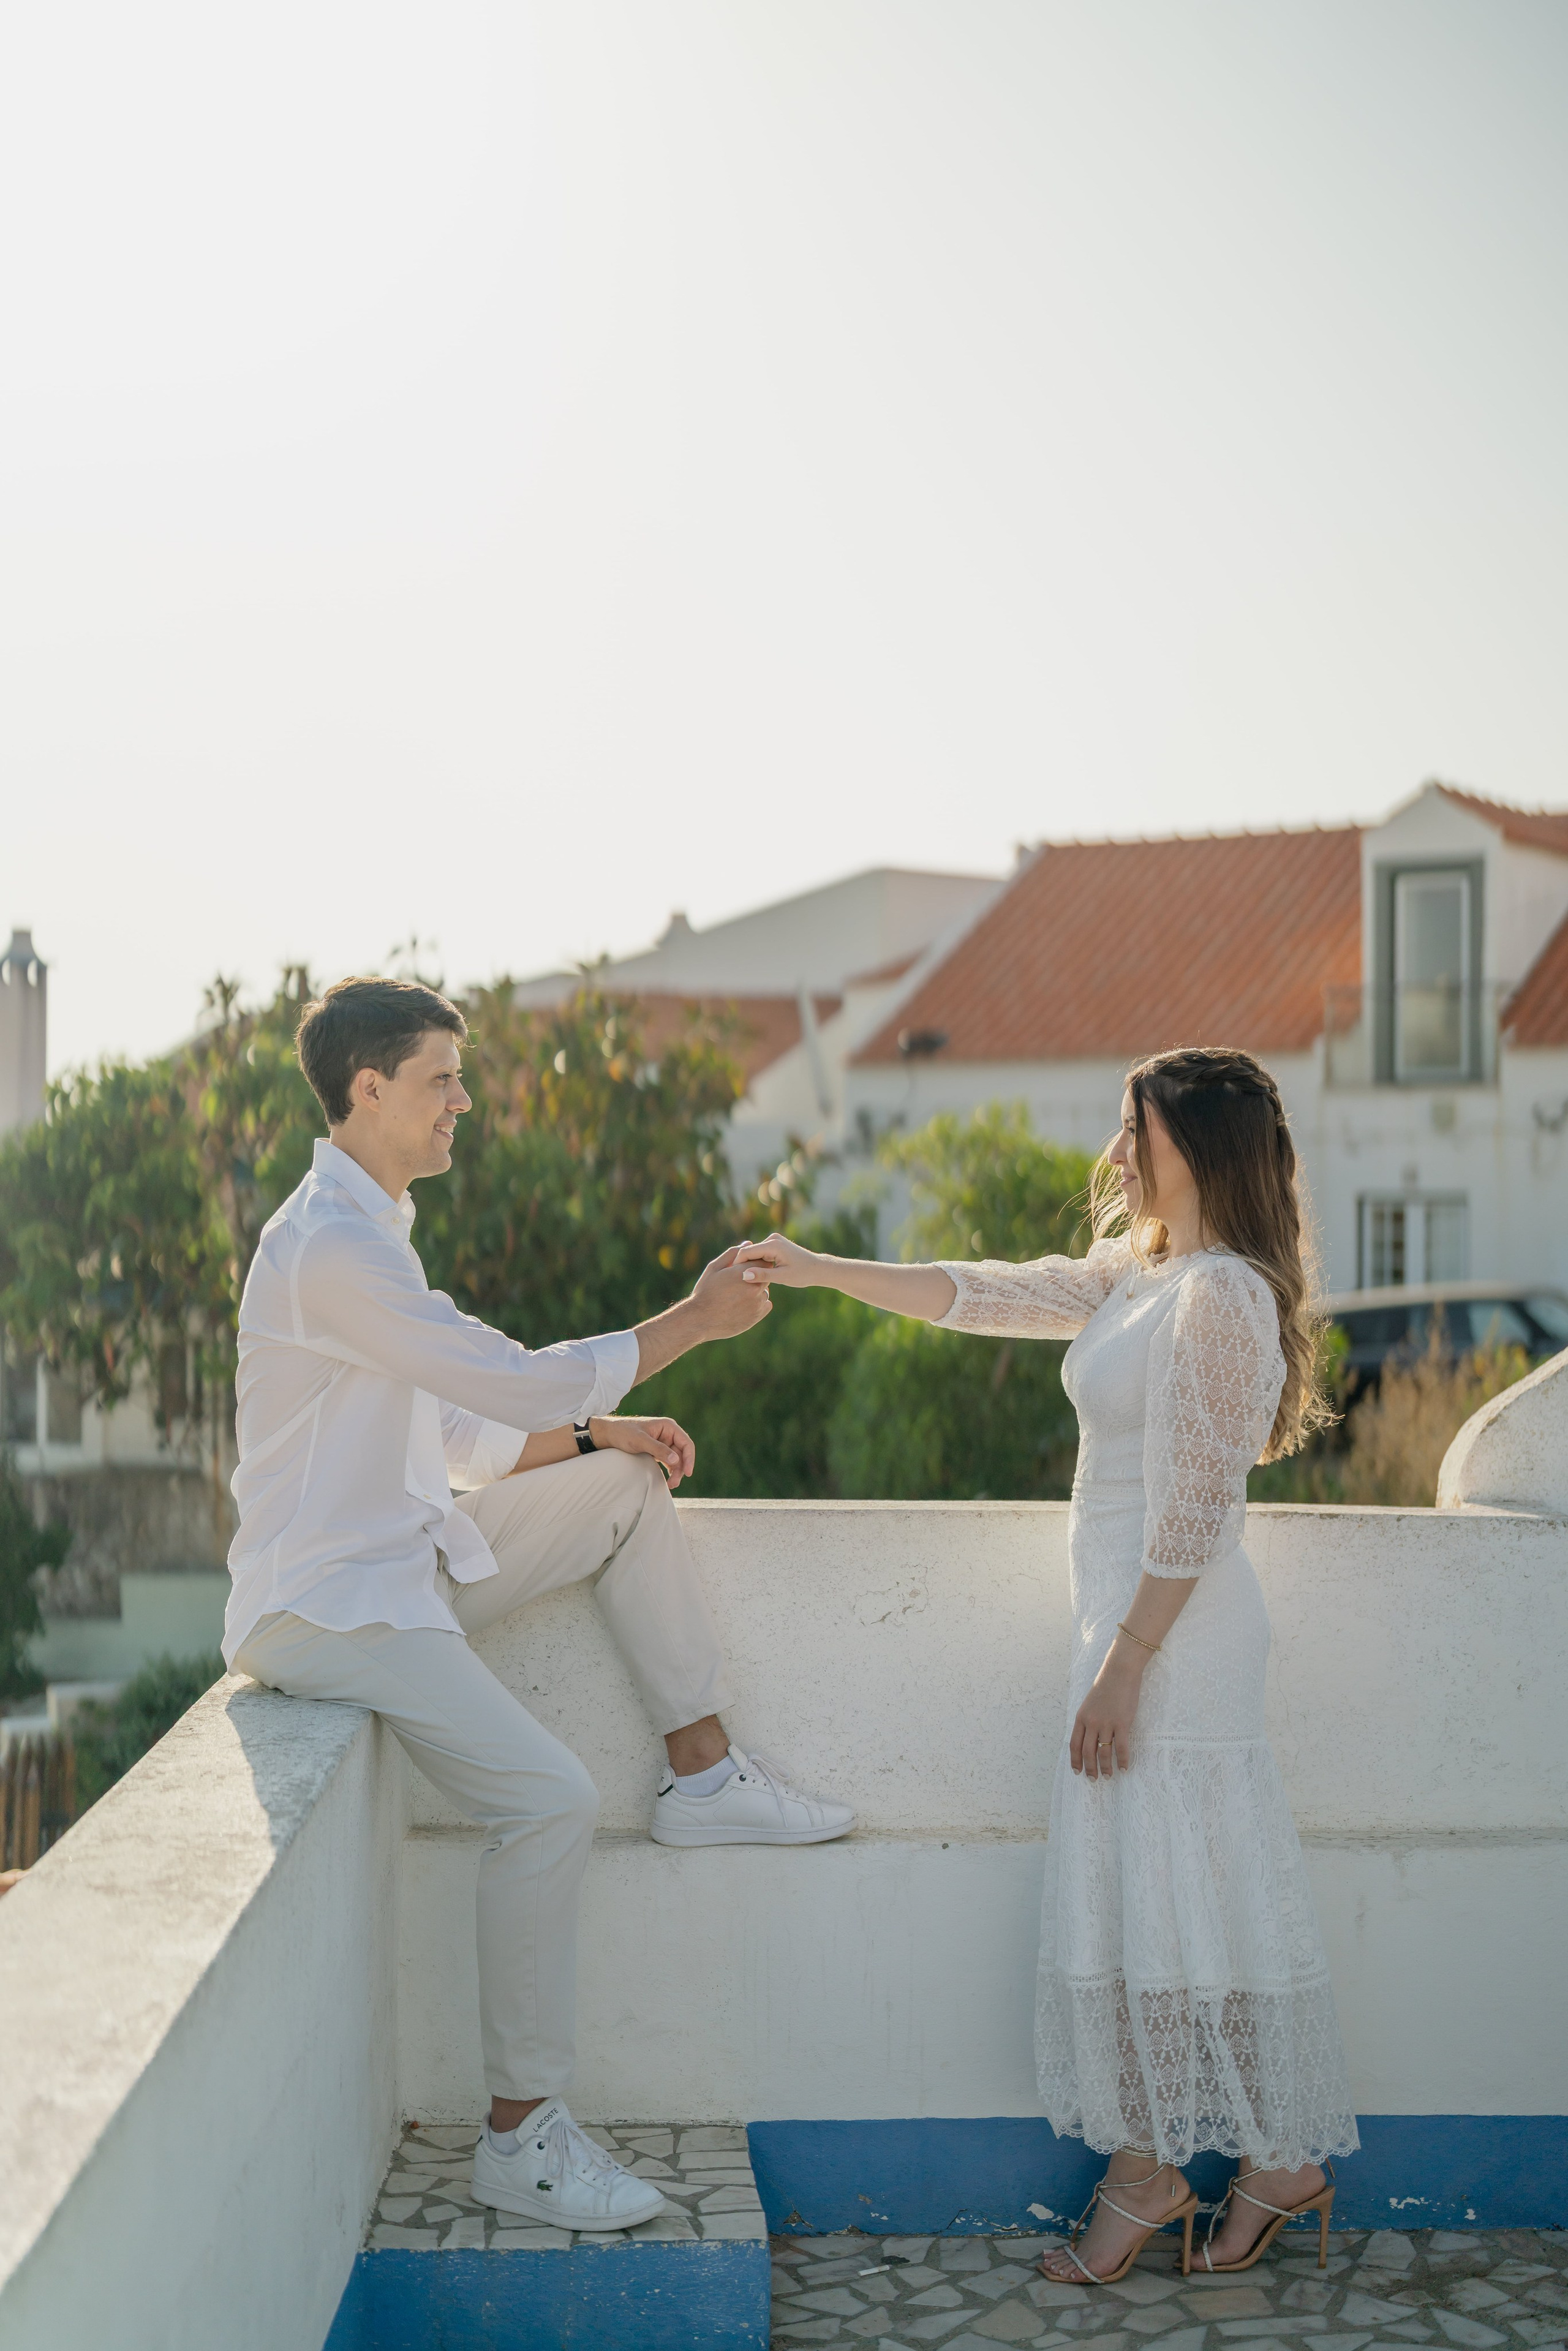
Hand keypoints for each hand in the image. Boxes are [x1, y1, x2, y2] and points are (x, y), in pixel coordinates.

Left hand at [589, 1414, 695, 1489]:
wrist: (607, 1434)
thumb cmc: (623, 1433)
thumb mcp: (640, 1441)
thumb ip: (658, 1449)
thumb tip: (676, 1460)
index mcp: (668, 1427)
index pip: (686, 1443)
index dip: (689, 1458)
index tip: (688, 1473)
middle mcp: (668, 1434)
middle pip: (682, 1454)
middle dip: (680, 1469)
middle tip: (674, 1483)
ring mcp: (663, 1443)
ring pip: (676, 1460)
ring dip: (676, 1472)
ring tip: (671, 1485)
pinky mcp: (656, 1451)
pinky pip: (668, 1462)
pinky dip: (669, 1471)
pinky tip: (668, 1480)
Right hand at [687, 1244, 773, 1338]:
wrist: (701, 1319)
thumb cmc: (705, 1291)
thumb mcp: (714, 1268)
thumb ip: (732, 1255)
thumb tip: (748, 1243)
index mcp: (743, 1273)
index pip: (762, 1261)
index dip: (755, 1263)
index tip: (745, 1267)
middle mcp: (754, 1287)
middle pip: (766, 1275)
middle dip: (757, 1275)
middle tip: (741, 1281)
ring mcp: (757, 1302)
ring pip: (765, 1290)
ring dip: (757, 1290)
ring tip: (739, 1295)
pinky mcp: (757, 1315)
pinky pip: (766, 1304)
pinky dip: (758, 1303)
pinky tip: (743, 1305)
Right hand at [732, 1232, 819, 1288]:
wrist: (818, 1268)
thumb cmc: (803, 1274)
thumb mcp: (782, 1277)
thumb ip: (763, 1276)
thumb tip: (744, 1275)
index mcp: (773, 1245)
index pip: (746, 1252)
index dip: (736, 1265)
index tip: (729, 1278)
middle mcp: (772, 1238)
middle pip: (749, 1252)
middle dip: (741, 1265)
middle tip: (733, 1281)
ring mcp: (774, 1240)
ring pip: (754, 1253)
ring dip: (749, 1264)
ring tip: (742, 1279)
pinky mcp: (775, 1244)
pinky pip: (760, 1253)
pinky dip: (756, 1263)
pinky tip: (753, 1275)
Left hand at [1070, 1648, 1145, 1778]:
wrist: (1119, 1672)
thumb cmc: (1106, 1685)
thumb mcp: (1090, 1703)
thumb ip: (1088, 1719)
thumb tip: (1090, 1737)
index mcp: (1081, 1717)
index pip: (1074, 1744)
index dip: (1075, 1760)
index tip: (1077, 1772)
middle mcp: (1091, 1722)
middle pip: (1087, 1752)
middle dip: (1090, 1768)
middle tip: (1093, 1779)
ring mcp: (1106, 1723)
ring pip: (1103, 1752)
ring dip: (1105, 1767)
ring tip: (1108, 1776)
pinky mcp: (1122, 1723)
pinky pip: (1121, 1747)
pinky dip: (1123, 1760)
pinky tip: (1124, 1768)